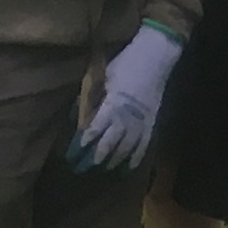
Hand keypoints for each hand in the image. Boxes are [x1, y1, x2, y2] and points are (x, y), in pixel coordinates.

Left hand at [72, 21, 185, 169]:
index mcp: (113, 104)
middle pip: (110, 143)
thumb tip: (75, 115)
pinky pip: (144, 144)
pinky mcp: (152, 122)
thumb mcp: (103, 77)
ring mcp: (141, 121)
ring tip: (102, 170)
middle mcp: (127, 117)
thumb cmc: (126, 64)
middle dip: (95, 157)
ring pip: (126, 147)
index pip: (95, 128)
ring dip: (113, 160)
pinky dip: (136, 157)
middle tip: (82, 168)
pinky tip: (127, 168)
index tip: (72, 153)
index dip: (83, 142)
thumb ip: (90, 98)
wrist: (155, 58)